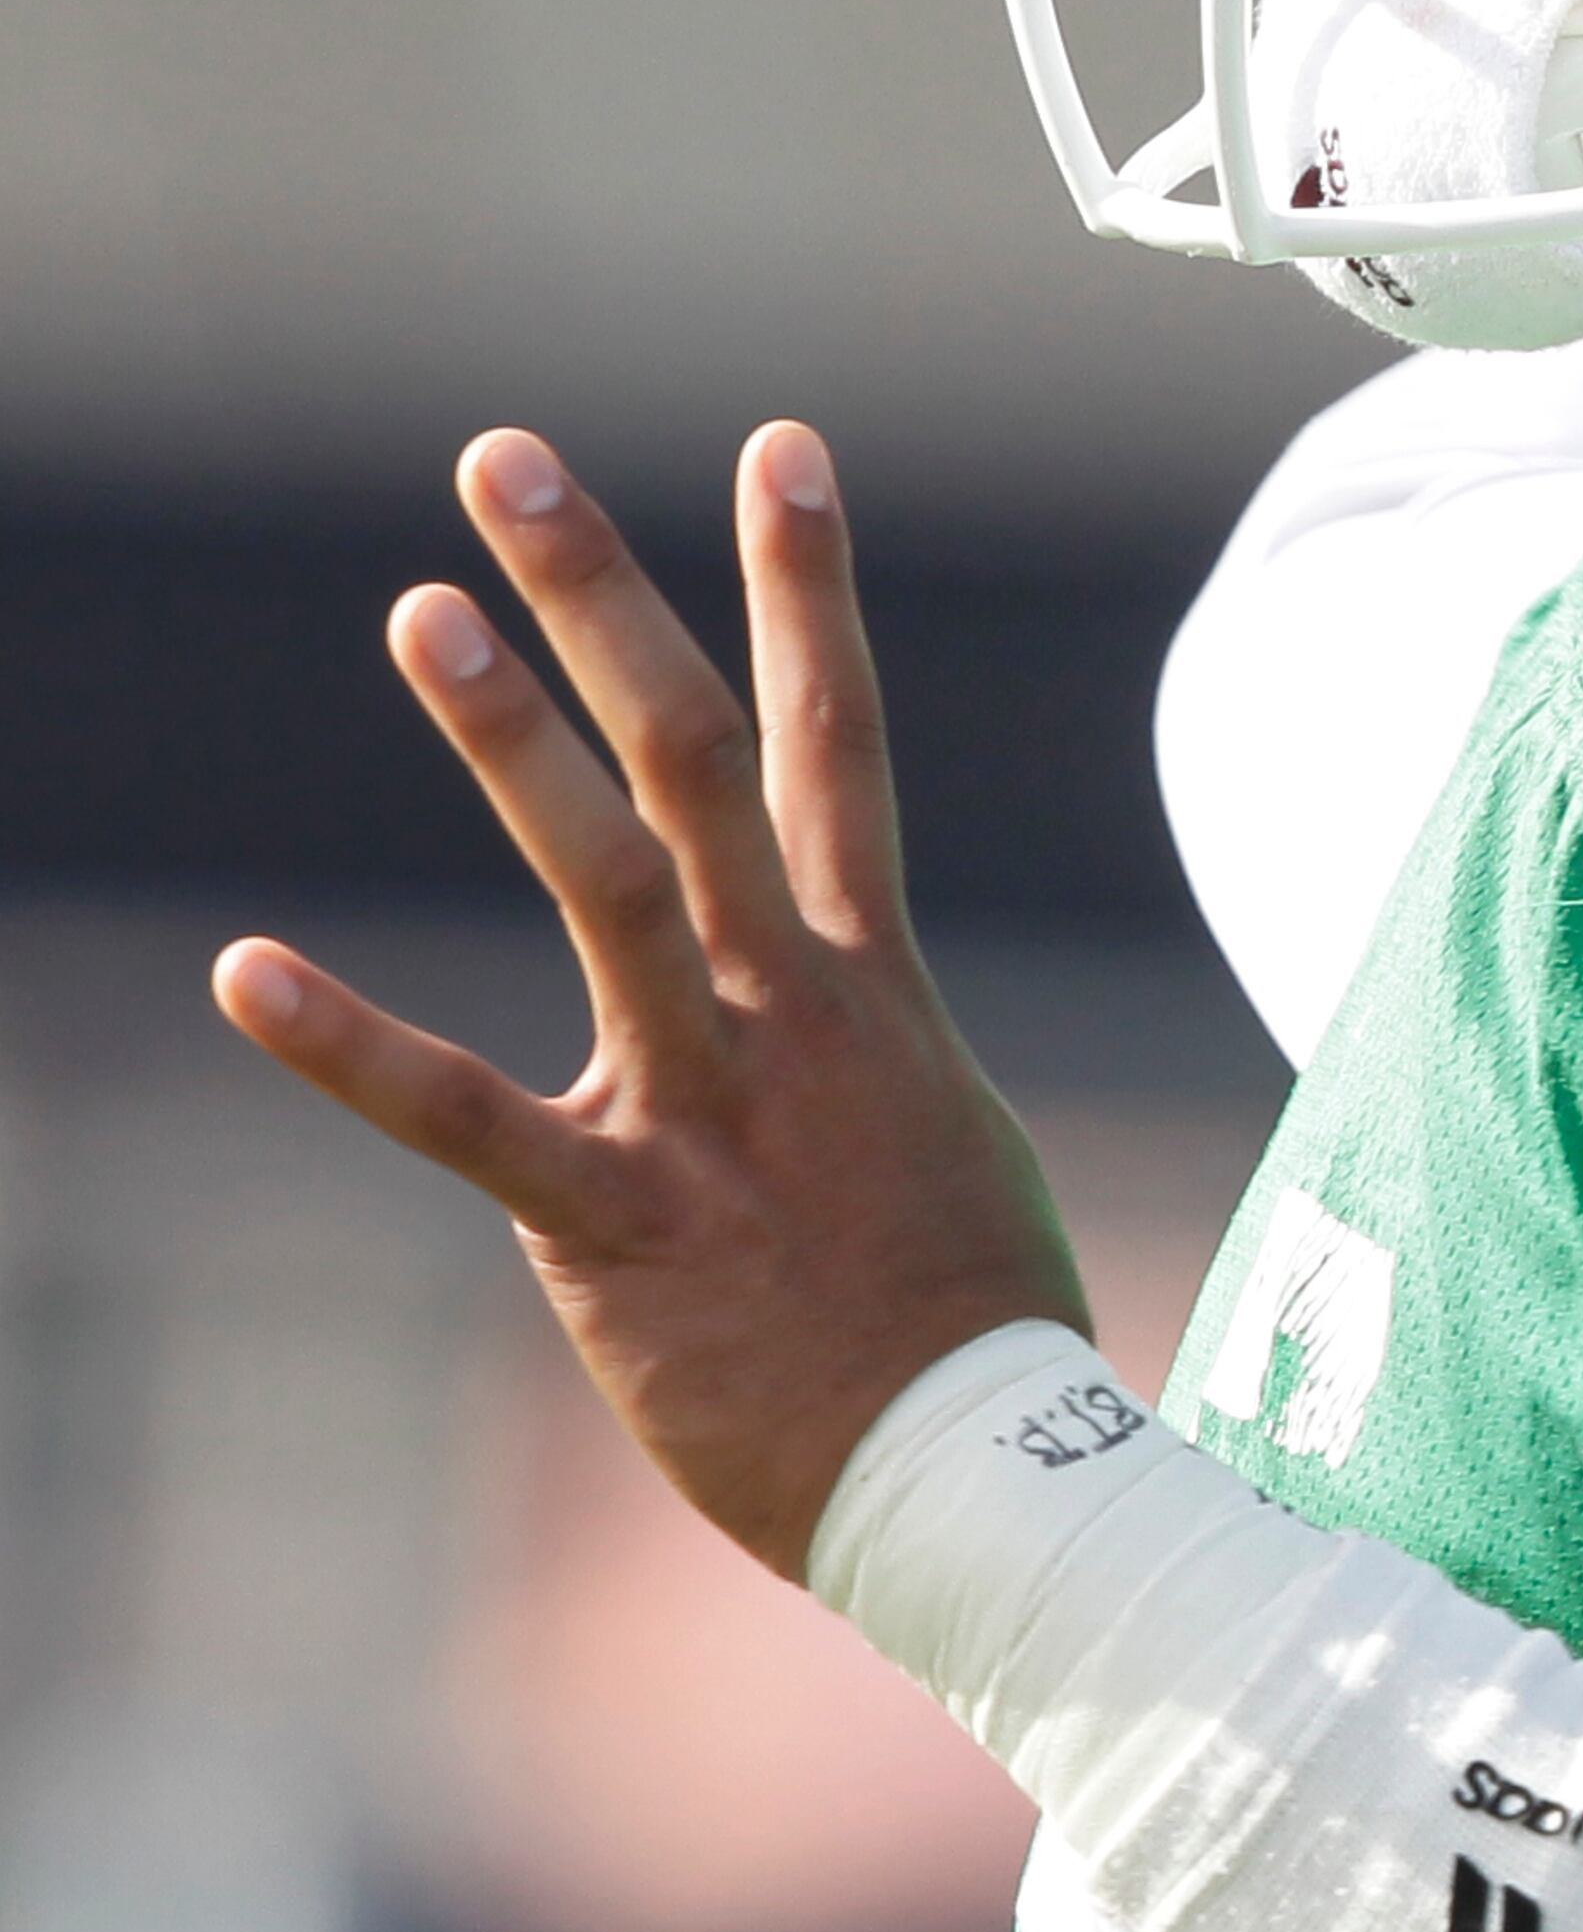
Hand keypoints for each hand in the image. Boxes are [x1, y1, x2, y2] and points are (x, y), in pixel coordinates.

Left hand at [213, 425, 1090, 1581]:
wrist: (989, 1484)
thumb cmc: (969, 1332)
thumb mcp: (943, 1150)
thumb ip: (860, 1066)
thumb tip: (828, 1053)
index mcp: (870, 986)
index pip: (834, 744)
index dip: (807, 588)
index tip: (778, 447)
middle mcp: (792, 1009)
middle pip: (700, 755)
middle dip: (607, 597)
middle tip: (506, 461)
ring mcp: (709, 1104)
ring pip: (609, 881)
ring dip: (514, 736)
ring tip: (422, 606)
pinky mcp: (623, 1223)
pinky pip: (471, 1118)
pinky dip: (351, 1047)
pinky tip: (246, 971)